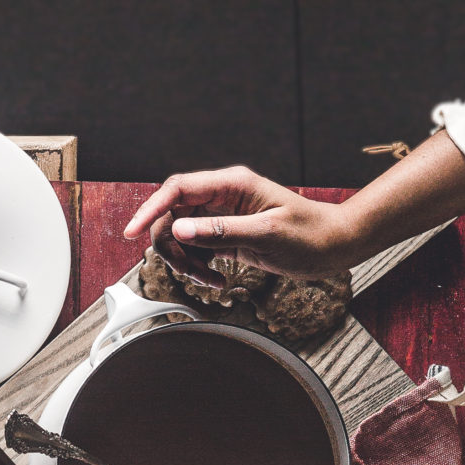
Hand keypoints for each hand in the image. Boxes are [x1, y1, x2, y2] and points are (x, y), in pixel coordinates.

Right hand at [122, 166, 351, 284]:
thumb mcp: (265, 235)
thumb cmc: (309, 235)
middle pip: (171, 216)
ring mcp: (222, 216)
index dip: (150, 209)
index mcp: (232, 184)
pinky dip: (198, 268)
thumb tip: (179, 229)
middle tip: (190, 271)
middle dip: (172, 247)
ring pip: (180, 236)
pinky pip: (195, 249)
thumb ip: (220, 232)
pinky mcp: (224, 235)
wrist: (333, 246)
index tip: (131, 233)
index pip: (177, 190)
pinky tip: (217, 279)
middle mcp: (222, 196)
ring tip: (210, 280)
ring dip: (185, 262)